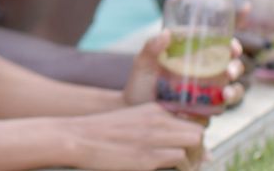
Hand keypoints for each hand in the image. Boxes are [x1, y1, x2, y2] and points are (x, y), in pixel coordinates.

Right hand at [68, 103, 205, 170]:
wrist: (76, 138)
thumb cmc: (101, 134)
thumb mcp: (131, 122)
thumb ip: (155, 128)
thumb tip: (180, 147)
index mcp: (153, 110)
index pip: (191, 123)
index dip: (191, 139)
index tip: (184, 150)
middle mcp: (157, 120)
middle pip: (197, 133)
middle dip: (196, 149)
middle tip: (183, 161)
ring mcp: (153, 137)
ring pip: (194, 146)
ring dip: (188, 160)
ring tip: (172, 167)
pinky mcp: (148, 157)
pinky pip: (180, 161)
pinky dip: (177, 167)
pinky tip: (158, 168)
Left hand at [124, 30, 244, 107]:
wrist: (135, 114)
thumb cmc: (140, 84)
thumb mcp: (142, 64)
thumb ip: (151, 48)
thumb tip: (165, 33)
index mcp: (194, 52)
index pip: (218, 36)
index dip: (235, 20)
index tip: (245, 6)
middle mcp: (206, 70)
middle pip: (232, 61)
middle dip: (236, 62)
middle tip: (229, 68)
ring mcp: (209, 90)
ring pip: (234, 86)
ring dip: (235, 88)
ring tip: (225, 94)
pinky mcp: (207, 109)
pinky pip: (222, 107)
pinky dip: (221, 107)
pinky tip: (208, 111)